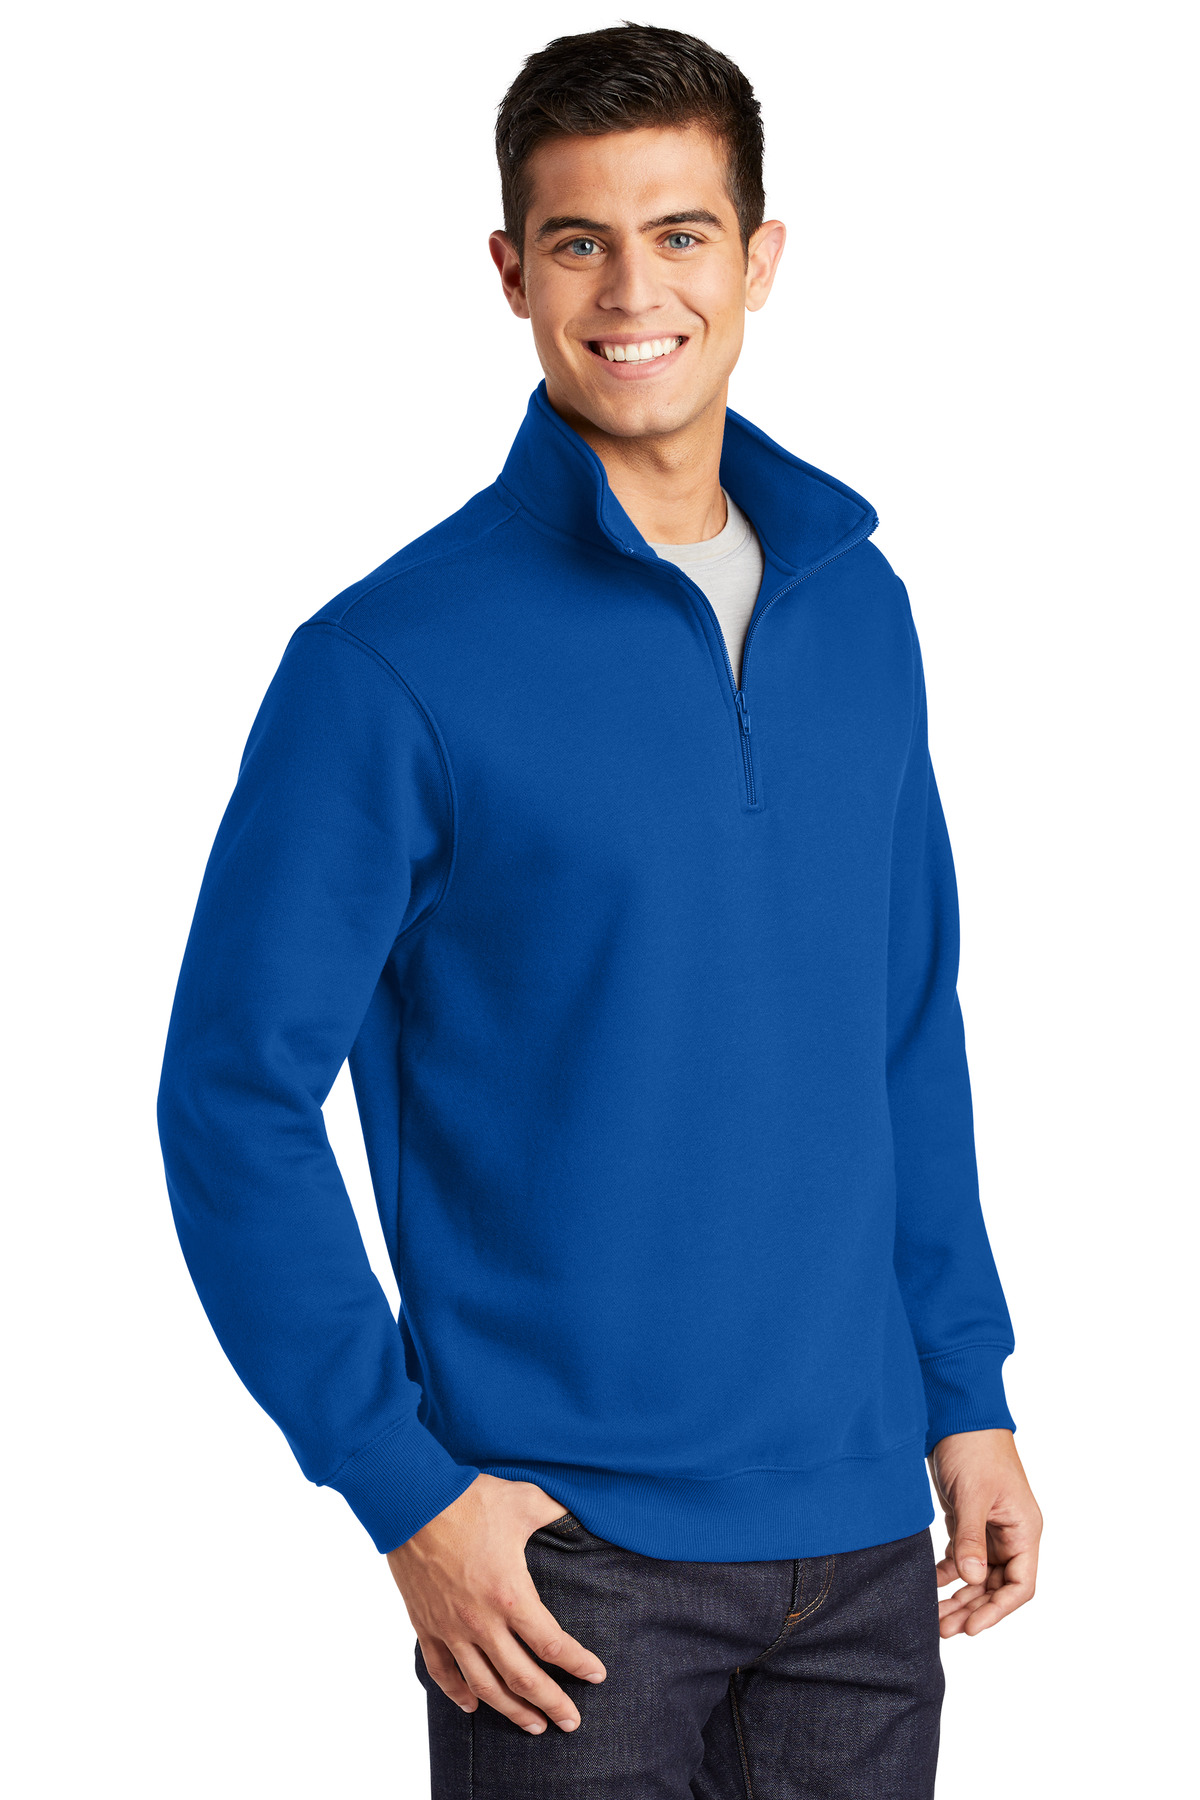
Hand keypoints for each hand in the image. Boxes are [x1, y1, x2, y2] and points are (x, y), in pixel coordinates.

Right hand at [386, 1473, 606, 1732]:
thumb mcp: (525, 1501)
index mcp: (511, 1595)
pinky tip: (472, 1706)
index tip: (597, 1676)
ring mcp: (451, 1629)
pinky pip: (442, 1672)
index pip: (552, 1644)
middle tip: (571, 1723)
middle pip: (523, 1678)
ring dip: (511, 1710)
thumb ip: (558, 1512)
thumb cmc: (470, 1500)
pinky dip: (458, 1694)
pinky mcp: (426, 1625)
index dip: (578, 1664)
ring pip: (484, 1686)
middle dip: (551, 1704)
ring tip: (532, 1726)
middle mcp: (482, 1622)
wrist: (414, 1501)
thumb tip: (584, 1512)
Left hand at [928, 1428, 1041, 1637]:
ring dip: (960, 1595)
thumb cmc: (974, 1448)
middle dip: (973, 1608)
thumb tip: (971, 1579)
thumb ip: (972, 1539)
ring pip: (979, 1575)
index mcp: (1024, 1529)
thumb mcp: (972, 1495)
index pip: (1020, 1585)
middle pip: (997, 1585)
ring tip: (935, 1617)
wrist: (958, 1413)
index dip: (998, 1610)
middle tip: (943, 1628)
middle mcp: (1012, 1533)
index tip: (972, 1627)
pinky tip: (932, 1583)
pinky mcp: (970, 1519)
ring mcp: (991, 1528)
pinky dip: (949, 1571)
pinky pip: (964, 1557)